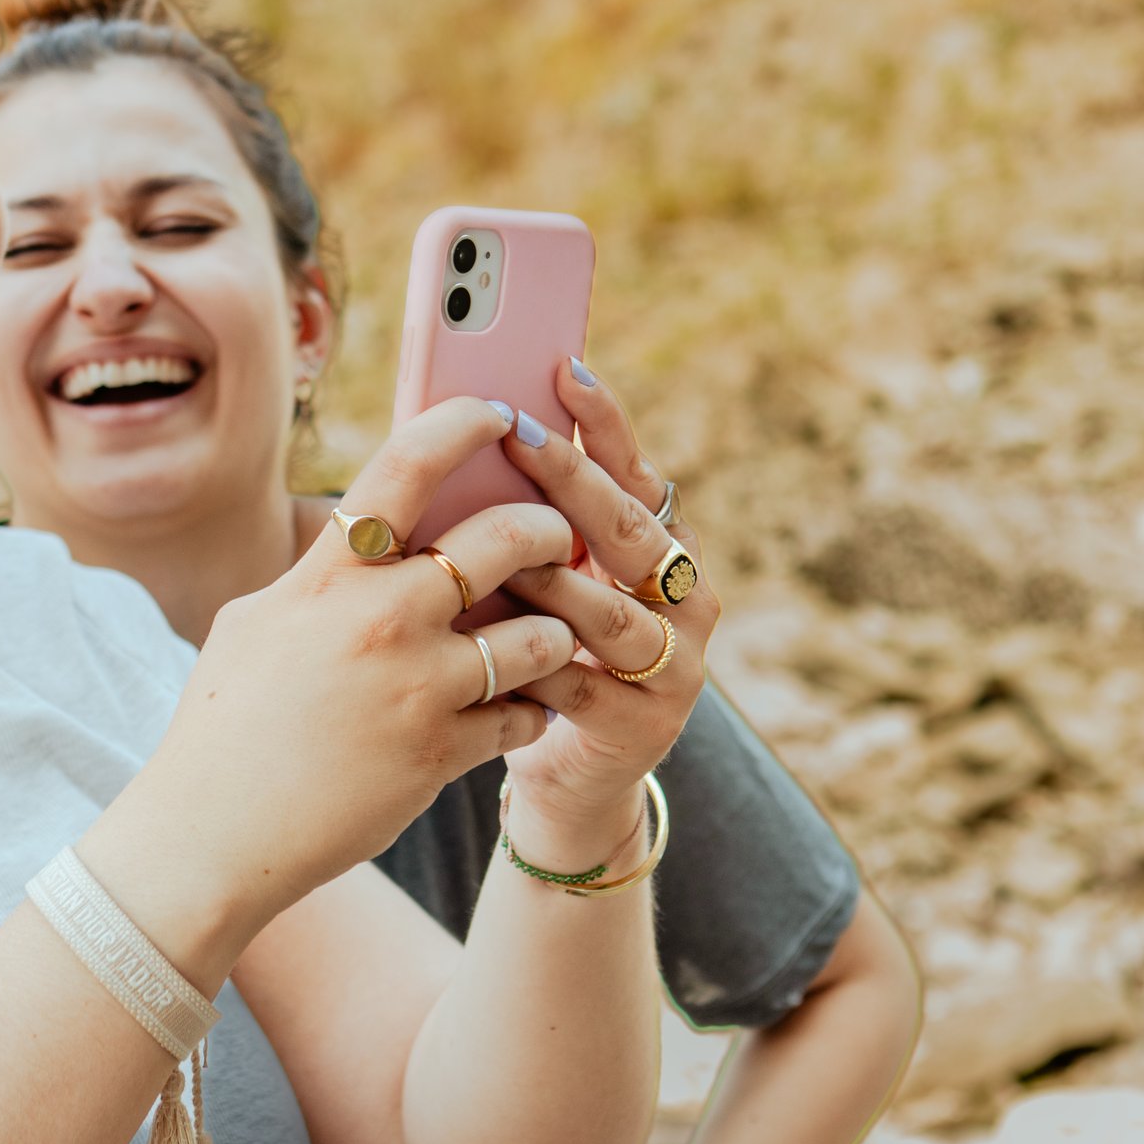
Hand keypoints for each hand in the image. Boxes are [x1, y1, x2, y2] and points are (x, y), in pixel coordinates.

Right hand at [142, 396, 585, 915]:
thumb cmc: (226, 724)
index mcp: (326, 576)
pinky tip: (514, 714)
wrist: (211, 836)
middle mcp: (378, 619)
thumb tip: (369, 533)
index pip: (407, 466)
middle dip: (550, 530)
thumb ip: (321, 576)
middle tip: (557, 538)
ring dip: (554, 632)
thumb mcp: (258, 622)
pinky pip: (525, 715)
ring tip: (541, 640)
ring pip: (540, 634)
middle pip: (506, 538)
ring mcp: (416, 689)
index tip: (501, 411)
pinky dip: (530, 712)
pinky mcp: (440, 755)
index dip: (465, 424)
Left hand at [496, 358, 719, 862]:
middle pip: (627, 529)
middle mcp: (685, 599)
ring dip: (553, 580)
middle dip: (572, 479)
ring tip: (501, 550)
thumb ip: (525, 523)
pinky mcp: (644, 727)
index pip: (636, 471)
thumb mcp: (538, 580)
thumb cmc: (535, 653)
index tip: (564, 367)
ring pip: (609, 611)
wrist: (562, 776)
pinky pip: (579, 685)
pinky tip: (486, 646)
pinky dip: (530, 664)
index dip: (603, 422)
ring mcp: (673, 665)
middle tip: (520, 435)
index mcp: (661, 550)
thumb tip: (459, 432)